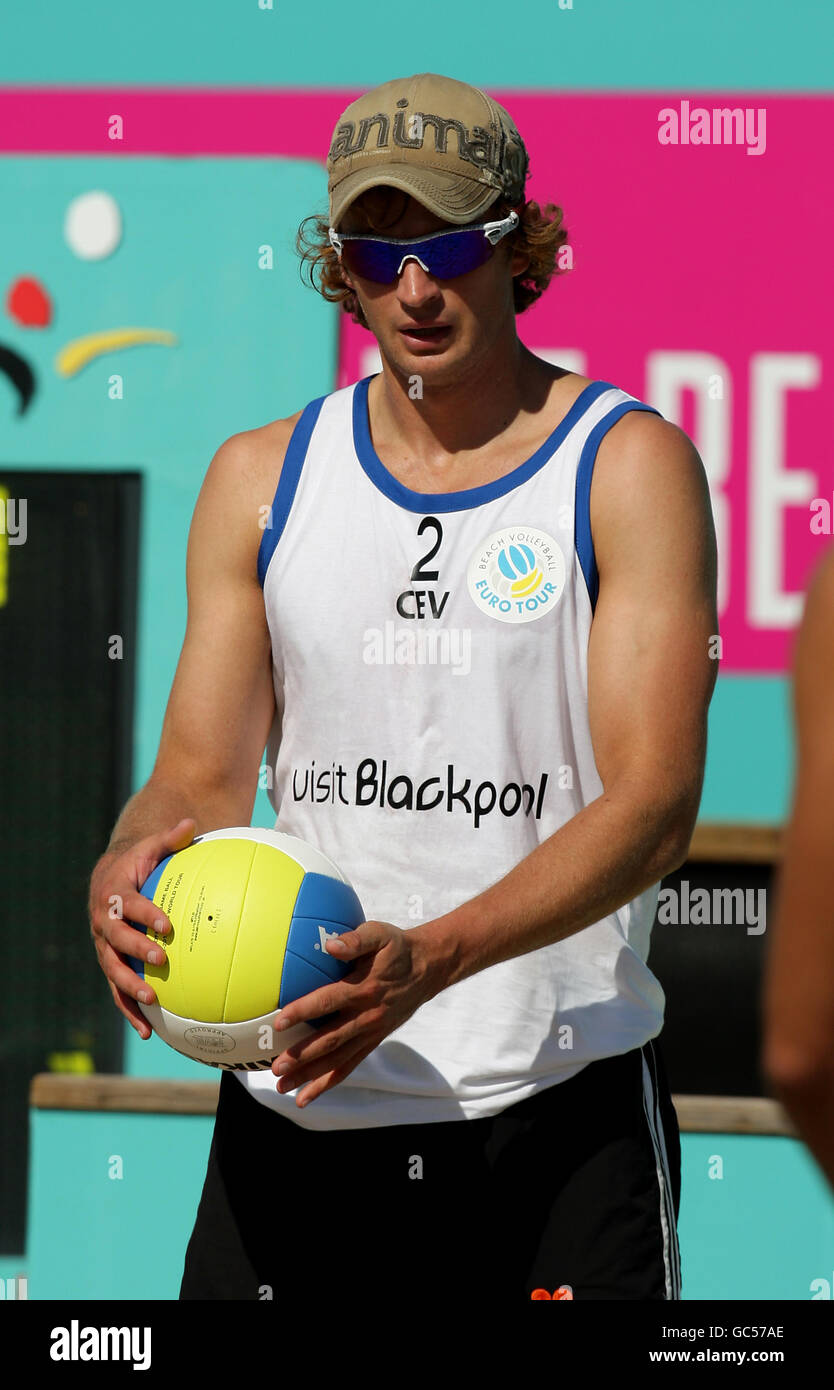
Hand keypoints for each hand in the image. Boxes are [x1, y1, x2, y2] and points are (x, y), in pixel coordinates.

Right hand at [88, 818, 196, 1038]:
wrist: (109, 879)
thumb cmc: (138, 862)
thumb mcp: (152, 847)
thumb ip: (171, 839)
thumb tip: (191, 824)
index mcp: (114, 893)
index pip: (128, 905)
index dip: (145, 913)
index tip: (167, 924)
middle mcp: (103, 922)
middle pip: (116, 940)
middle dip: (136, 950)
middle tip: (162, 959)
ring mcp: (104, 946)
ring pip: (112, 970)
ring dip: (129, 987)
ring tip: (152, 1001)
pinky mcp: (110, 963)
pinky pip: (116, 991)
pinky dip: (129, 1011)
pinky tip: (148, 1032)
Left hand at [270, 920, 439, 1107]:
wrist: (428, 968)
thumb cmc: (396, 947)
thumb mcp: (380, 933)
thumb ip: (356, 939)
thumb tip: (330, 944)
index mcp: (364, 988)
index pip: (328, 1001)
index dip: (304, 1010)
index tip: (280, 1021)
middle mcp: (367, 1015)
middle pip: (330, 1040)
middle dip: (302, 1055)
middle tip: (275, 1067)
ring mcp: (371, 1032)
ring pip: (337, 1059)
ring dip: (309, 1075)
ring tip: (283, 1087)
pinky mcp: (374, 1041)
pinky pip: (350, 1065)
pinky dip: (328, 1082)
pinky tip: (306, 1095)